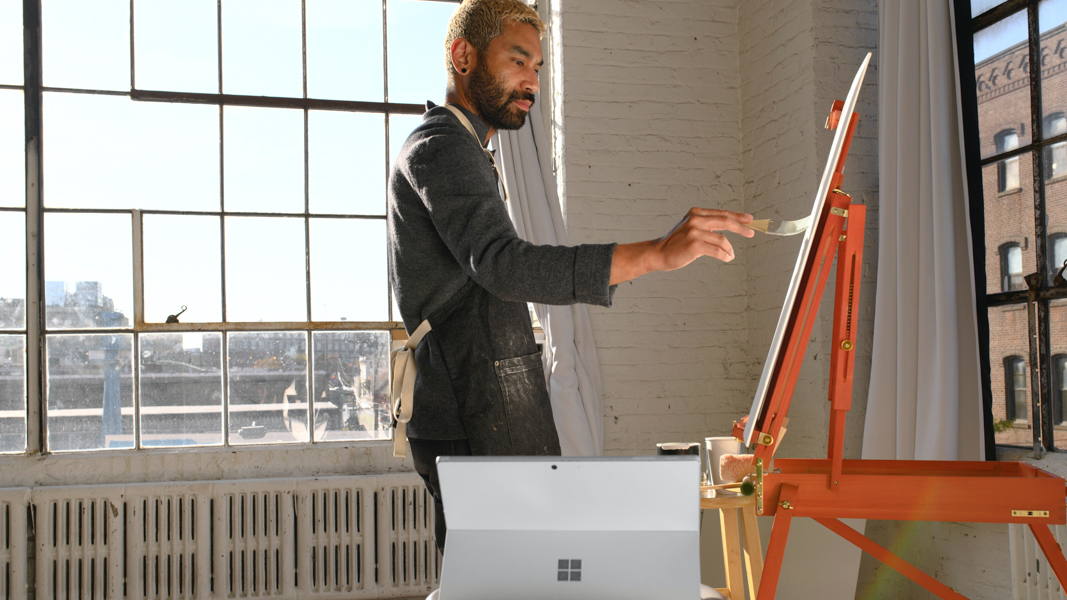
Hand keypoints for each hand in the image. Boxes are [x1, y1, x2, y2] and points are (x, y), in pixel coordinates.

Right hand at [610, 208, 752, 284]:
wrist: (658, 253)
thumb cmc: (676, 243)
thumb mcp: (690, 228)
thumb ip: (706, 225)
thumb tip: (729, 225)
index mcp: (696, 213)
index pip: (722, 213)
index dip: (738, 216)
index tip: (750, 220)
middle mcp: (696, 219)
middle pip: (726, 221)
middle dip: (741, 227)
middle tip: (751, 233)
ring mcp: (694, 232)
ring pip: (722, 240)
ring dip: (730, 249)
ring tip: (730, 255)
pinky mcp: (694, 245)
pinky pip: (717, 250)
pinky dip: (725, 255)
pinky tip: (727, 258)